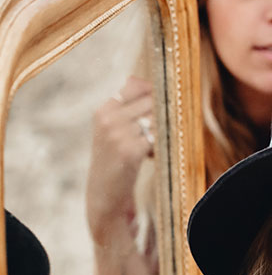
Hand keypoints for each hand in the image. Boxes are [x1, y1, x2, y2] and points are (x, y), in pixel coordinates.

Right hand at [86, 76, 153, 245]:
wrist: (104, 196)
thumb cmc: (115, 163)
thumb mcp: (113, 131)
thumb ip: (126, 108)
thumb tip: (136, 78)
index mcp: (104, 110)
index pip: (136, 86)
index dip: (155, 95)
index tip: (163, 108)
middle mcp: (109, 118)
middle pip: (151, 101)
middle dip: (163, 115)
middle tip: (159, 133)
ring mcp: (118, 134)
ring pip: (157, 119)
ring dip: (163, 131)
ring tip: (153, 147)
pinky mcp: (130, 151)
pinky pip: (157, 139)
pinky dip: (161, 147)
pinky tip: (153, 158)